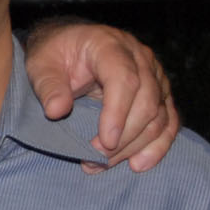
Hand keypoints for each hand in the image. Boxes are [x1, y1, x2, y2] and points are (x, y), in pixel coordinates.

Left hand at [23, 18, 178, 171]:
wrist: (69, 45)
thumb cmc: (55, 54)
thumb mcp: (40, 64)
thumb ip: (48, 85)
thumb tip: (56, 110)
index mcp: (110, 44)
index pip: (124, 79)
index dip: (117, 113)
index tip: (104, 142)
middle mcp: (139, 57)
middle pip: (146, 102)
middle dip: (123, 137)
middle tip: (94, 159)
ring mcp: (155, 75)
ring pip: (158, 116)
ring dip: (134, 146)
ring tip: (103, 164)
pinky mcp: (160, 93)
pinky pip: (168, 121)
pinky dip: (157, 146)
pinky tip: (138, 164)